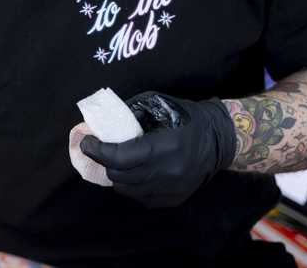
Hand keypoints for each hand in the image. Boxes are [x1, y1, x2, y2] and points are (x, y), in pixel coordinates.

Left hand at [79, 91, 237, 208]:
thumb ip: (131, 115)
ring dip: (115, 175)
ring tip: (114, 161)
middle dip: (103, 161)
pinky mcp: (174, 199)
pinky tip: (132, 172)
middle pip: (120, 175)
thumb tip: (101, 123)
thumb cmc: (186, 118)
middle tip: (98, 149)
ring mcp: (172, 189)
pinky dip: (130, 186)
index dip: (97, 150)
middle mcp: (168, 172)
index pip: (119, 157)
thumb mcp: (159, 106)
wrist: (219, 140)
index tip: (87, 141)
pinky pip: (141, 198)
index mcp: (164, 147)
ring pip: (127, 190)